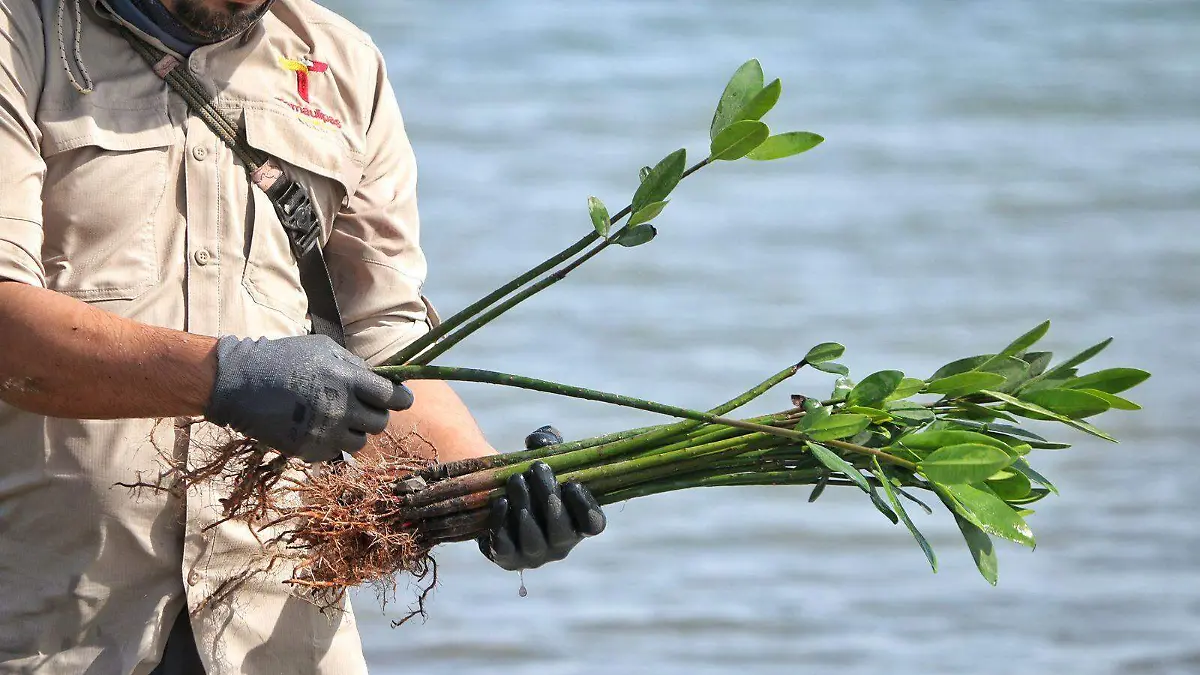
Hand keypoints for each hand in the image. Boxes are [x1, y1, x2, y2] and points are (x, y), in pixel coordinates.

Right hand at [204, 334, 412, 462]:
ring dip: (355, 431)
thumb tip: (379, 378)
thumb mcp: (322, 349)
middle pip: (380, 423)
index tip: (400, 398)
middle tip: (362, 407)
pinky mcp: (309, 450)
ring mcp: (325, 433)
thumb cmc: (283, 359)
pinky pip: (335, 453)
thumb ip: (354, 365)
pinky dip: (332, 443)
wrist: (239, 384)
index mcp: (347, 380)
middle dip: (376, 414)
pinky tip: (318, 428)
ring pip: (360, 442)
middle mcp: (341, 409)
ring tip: (338, 418)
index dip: (401, 399)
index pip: (393, 398)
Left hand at [477, 426, 606, 570]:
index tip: (572, 483)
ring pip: (534, 541)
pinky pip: (506, 548)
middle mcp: (560, 545)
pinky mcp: (507, 559)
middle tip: (537, 468)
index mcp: (578, 523)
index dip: (586, 507)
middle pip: (562, 531)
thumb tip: (540, 441)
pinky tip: (500, 501)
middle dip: (550, 497)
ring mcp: (534, 556)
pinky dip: (503, 523)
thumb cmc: (530, 476)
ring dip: (525, 507)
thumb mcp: (544, 453)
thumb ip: (548, 441)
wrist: (496, 498)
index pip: (594, 525)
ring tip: (515, 480)